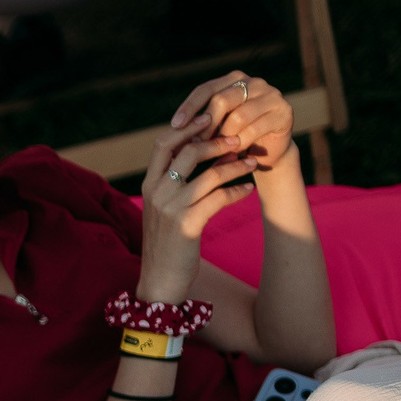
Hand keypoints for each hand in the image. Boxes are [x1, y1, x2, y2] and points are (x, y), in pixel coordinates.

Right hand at [134, 105, 258, 301]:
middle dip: (217, 141)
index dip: (188, 127)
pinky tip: (248, 191)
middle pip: (188, 151)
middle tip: (238, 139)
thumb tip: (197, 153)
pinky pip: (219, 198)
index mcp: (149, 185)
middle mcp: (156, 193)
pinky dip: (237, 191)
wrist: (159, 281)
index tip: (210, 119)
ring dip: (235, 165)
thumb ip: (172, 184)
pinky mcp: (187, 225)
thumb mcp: (162, 210)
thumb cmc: (166, 244)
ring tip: (251, 162)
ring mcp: (170, 209)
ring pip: (209, 174)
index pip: (164, 143)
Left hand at [173, 71, 295, 173]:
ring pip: (238, 116)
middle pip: (222, 100)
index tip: (174, 125)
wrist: (267, 153)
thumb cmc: (235, 139)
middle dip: (206, 125)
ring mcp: (271, 95)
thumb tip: (174, 129)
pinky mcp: (283, 112)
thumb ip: (201, 123)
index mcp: (234, 80)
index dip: (189, 106)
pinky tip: (235, 154)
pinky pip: (254, 129)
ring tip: (216, 152)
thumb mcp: (215, 128)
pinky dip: (241, 143)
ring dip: (224, 138)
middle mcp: (254, 82)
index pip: (206, 88)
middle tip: (195, 144)